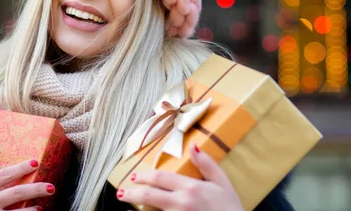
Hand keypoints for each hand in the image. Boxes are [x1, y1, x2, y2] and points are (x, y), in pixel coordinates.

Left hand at [117, 142, 243, 210]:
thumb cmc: (230, 207)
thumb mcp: (222, 182)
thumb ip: (206, 164)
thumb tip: (193, 146)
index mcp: (191, 187)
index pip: (161, 178)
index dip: (145, 176)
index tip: (134, 176)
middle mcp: (181, 203)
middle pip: (150, 195)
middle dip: (132, 192)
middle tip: (120, 191)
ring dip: (136, 207)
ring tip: (124, 203)